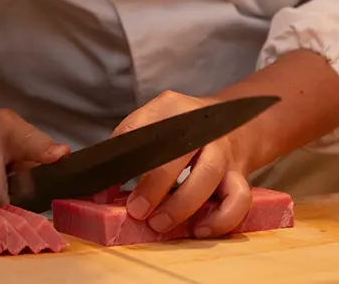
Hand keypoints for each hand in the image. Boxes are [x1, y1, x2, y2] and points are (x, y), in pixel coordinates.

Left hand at [112, 90, 256, 238]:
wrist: (236, 124)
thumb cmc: (183, 130)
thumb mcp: (154, 124)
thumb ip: (126, 149)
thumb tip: (100, 193)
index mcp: (171, 109)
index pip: (139, 128)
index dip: (119, 161)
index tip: (102, 191)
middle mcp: (200, 127)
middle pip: (178, 151)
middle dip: (155, 184)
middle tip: (136, 210)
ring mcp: (222, 151)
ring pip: (209, 174)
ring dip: (183, 204)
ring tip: (160, 223)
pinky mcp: (239, 175)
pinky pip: (239, 199)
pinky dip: (221, 218)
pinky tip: (199, 230)